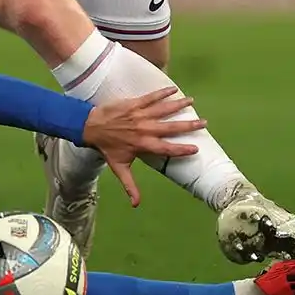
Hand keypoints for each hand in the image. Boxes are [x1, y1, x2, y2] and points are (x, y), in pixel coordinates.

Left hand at [80, 87, 204, 208]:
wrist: (90, 127)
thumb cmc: (107, 148)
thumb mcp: (119, 168)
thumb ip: (130, 186)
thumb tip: (136, 205)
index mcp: (143, 145)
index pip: (166, 149)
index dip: (181, 149)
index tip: (196, 148)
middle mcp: (144, 129)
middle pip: (170, 127)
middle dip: (188, 125)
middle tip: (204, 122)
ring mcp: (139, 115)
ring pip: (163, 109)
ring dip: (178, 105)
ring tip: (192, 101)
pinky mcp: (134, 103)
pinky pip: (151, 97)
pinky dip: (162, 92)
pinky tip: (174, 89)